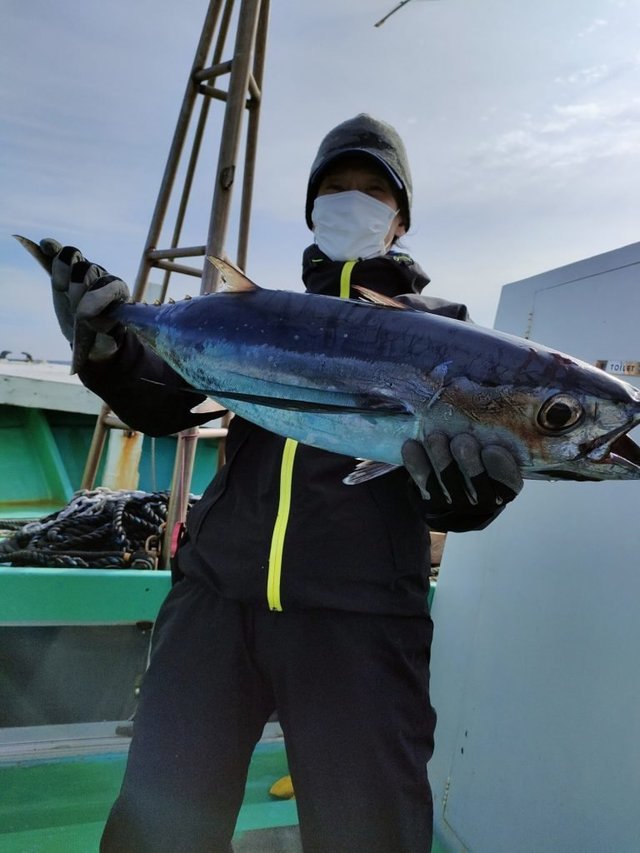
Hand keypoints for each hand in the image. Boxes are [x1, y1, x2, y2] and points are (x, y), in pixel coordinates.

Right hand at [40, 238, 129, 360]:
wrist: (91, 334)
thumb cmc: (101, 337)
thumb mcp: (106, 341)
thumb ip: (105, 334)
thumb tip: (99, 326)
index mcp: (118, 293)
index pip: (110, 285)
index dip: (95, 298)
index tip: (82, 317)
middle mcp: (103, 277)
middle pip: (88, 269)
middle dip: (77, 289)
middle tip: (74, 309)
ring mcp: (84, 271)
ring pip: (74, 257)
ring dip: (63, 271)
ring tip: (61, 288)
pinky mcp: (66, 270)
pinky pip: (59, 253)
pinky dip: (52, 248)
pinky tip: (45, 246)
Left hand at [402, 432, 522, 515]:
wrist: (458, 490)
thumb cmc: (483, 458)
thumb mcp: (495, 447)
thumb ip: (495, 432)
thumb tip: (490, 396)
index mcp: (505, 487)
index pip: (507, 482)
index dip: (500, 468)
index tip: (492, 449)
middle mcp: (482, 499)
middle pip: (474, 482)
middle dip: (468, 461)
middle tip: (462, 441)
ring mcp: (455, 502)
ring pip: (446, 482)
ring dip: (440, 459)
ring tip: (435, 437)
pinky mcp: (431, 500)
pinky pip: (422, 483)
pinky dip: (416, 463)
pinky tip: (411, 445)